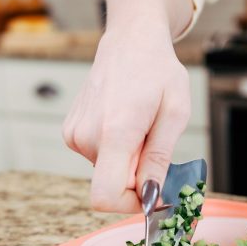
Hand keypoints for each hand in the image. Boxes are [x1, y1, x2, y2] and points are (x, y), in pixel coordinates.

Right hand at [62, 23, 189, 212]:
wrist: (130, 41)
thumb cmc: (158, 71)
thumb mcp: (175, 113)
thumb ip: (160, 158)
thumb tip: (150, 195)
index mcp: (114, 133)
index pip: (105, 197)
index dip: (132, 204)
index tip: (154, 190)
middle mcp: (86, 137)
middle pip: (113, 186)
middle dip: (139, 177)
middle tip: (155, 144)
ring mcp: (74, 135)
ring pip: (107, 172)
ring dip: (129, 160)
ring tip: (141, 126)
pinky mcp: (71, 132)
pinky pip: (99, 158)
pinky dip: (117, 150)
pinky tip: (126, 122)